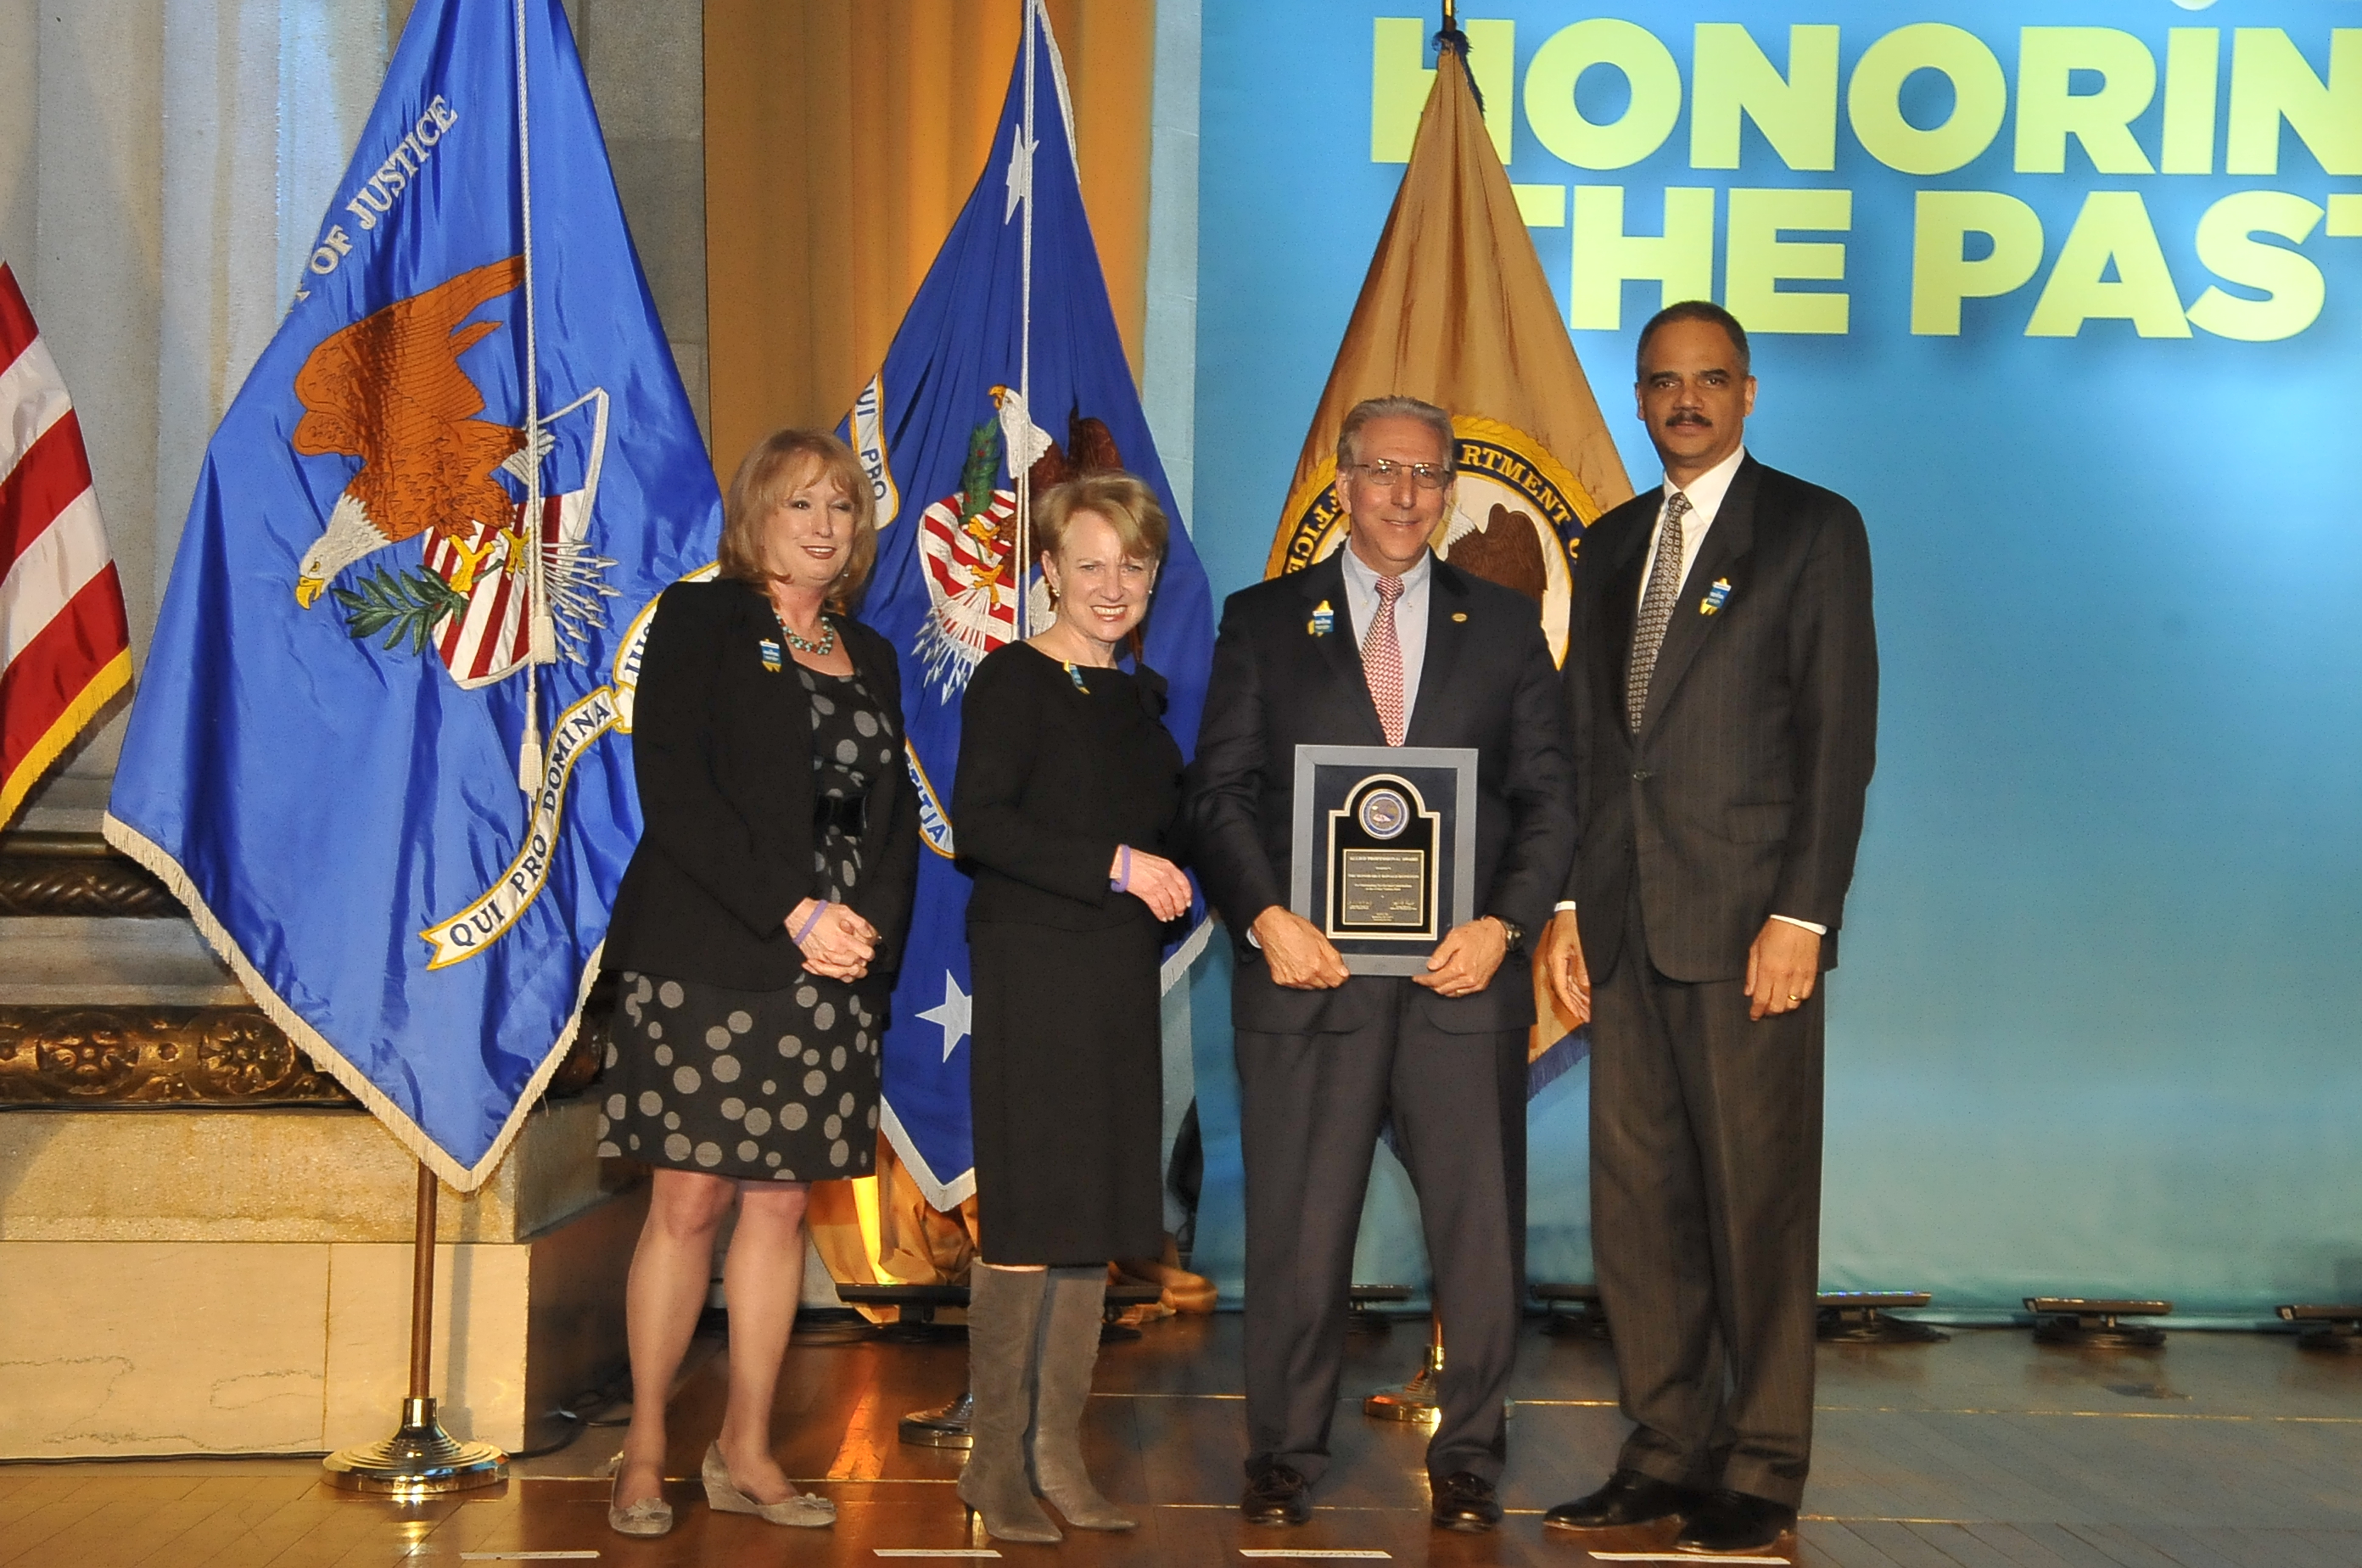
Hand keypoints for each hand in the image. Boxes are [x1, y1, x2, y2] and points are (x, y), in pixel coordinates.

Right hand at [788, 898, 876, 980]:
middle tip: (863, 961)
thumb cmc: (819, 913)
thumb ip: (860, 923)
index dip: (870, 953)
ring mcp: (823, 958)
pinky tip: (839, 972)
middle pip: (855, 967)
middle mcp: (834, 952)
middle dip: (862, 965)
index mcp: (843, 940)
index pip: (865, 954)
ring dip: (851, 973)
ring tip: (855, 970)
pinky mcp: (814, 961)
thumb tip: (870, 934)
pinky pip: (826, 974)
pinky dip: (834, 975)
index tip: (869, 951)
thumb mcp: (845, 911)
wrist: (798, 915)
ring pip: (842, 974)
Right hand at [1112, 846, 1191, 922]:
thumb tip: (1174, 884)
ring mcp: (1156, 885)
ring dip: (1171, 912)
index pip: (1184, 883)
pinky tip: (1162, 917)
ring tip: (1171, 916)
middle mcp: (1165, 876)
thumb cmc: (1136, 860)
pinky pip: (1157, 906)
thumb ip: (1167, 872)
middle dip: (1180, 906)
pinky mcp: (1147, 893)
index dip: (1187, 895)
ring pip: (1168, 903)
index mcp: (1169, 867)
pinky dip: (1161, 913)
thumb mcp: (1157, 862)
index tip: (1188, 901)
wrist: (1122, 862)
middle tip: (1180, 912)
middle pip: (1178, 895)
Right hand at [1250, 906, 1348, 989]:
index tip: (1338, 970)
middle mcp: (1303, 976)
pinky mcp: (1281, 980)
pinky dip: (1297, 977)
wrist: (1271, 927)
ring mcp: (1291, 980)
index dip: (1339, 975)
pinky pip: (1295, 984)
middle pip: (1323, 985)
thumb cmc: (1293, 928)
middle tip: (1318, 960)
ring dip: (1311, 977)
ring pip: (1309, 986)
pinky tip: (1295, 963)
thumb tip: (1344, 973)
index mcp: (1315, 965)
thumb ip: (1334, 958)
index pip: (1336, 982)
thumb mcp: (1321, 939)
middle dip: (1324, 975)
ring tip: (1304, 960)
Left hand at [1414, 916, 1507, 997]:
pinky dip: (1453, 989)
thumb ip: (1441, 953)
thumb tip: (1431, 965)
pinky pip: (1462, 993)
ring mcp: (1475, 983)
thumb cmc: (1478, 934)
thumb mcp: (1455, 937)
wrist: (1497, 935)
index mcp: (1460, 967)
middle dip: (1431, 984)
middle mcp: (1468, 978)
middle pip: (1442, 989)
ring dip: (1442, 987)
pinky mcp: (1481, 984)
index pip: (1435, 980)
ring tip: (1436, 978)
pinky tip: (1450, 981)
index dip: (1423, 980)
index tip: (1417, 977)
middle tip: (1425, 977)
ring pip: (1451, 993)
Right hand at [1541, 910, 1590, 1025]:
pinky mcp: (1562, 957)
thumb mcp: (1581, 944)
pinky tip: (1584, 994)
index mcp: (1556, 960)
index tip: (1580, 1015)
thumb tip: (1584, 985)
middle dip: (1575, 1005)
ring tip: (1587, 1010)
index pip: (1562, 989)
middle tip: (1587, 1018)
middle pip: (1563, 990)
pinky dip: (1576, 988)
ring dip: (1577, 998)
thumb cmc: (1574, 923)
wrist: (1570, 906)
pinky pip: (1567, 977)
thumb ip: (1582, 966)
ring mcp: (1557, 960)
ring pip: (1566, 985)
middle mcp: (1554, 963)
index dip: (1571, 1004)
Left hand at [1745, 918, 1820, 1019]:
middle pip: (1778, 1007)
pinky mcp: (1812, 974)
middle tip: (1765, 1009)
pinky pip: (1806, 995)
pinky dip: (1798, 999)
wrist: (1798, 919)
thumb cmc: (1774, 931)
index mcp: (1768, 970)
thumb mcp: (1755, 949)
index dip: (1757, 1012)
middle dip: (1770, 1012)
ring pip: (1793, 1004)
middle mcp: (1785, 977)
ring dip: (1784, 1007)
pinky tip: (1792, 994)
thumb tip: (1749, 992)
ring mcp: (1800, 976)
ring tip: (1778, 1002)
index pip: (1761, 1000)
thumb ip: (1751, 973)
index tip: (1754, 1016)